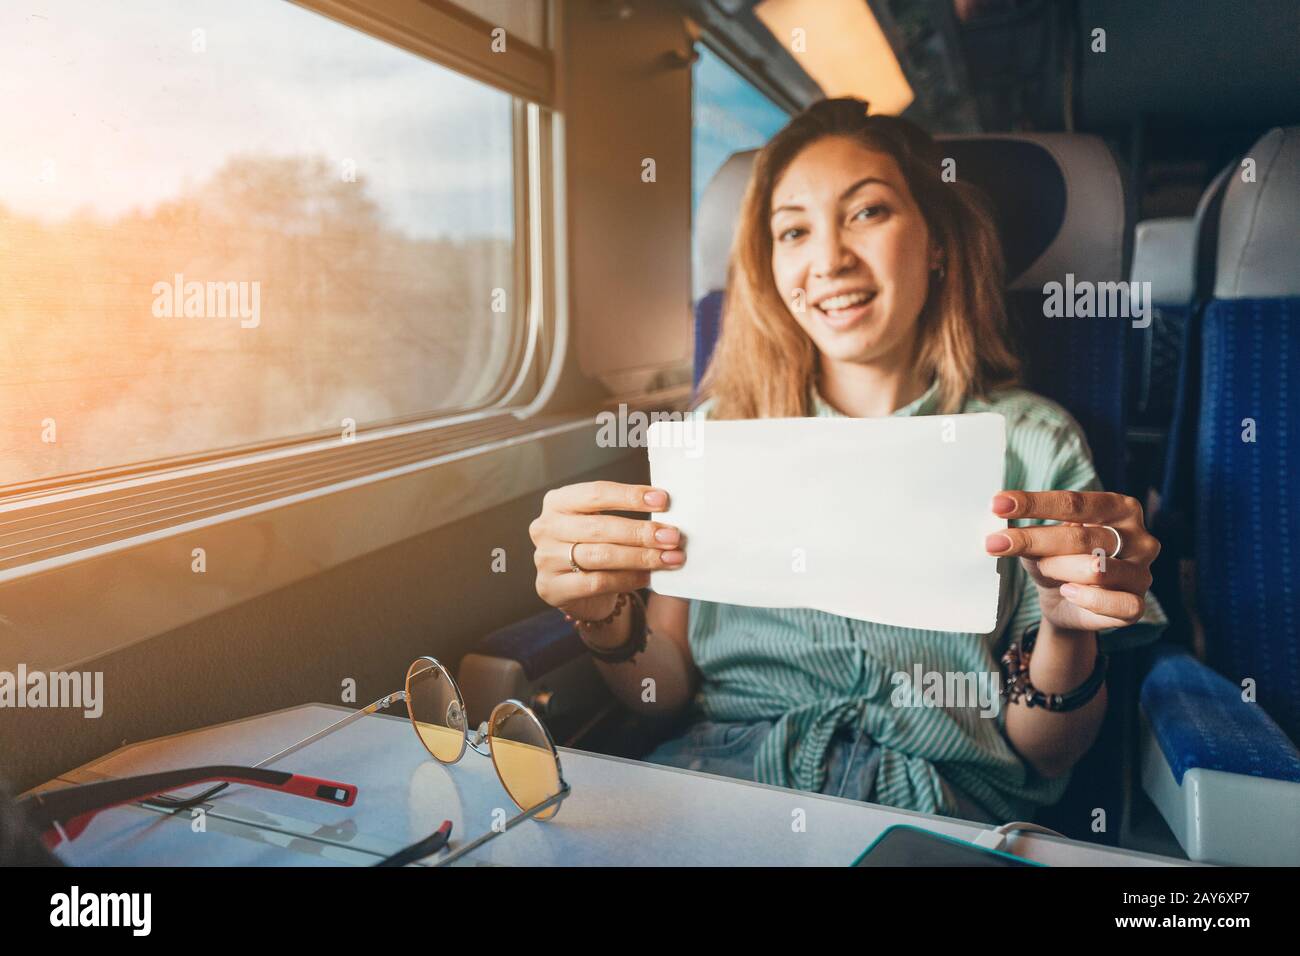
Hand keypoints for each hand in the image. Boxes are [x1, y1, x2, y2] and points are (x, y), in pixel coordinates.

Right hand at [530, 480, 684, 620]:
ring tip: (669, 557)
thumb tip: (665, 517)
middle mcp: (546, 528)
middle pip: (600, 526)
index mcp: (558, 502)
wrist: (576, 590)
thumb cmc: (594, 547)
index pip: (596, 493)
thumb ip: (625, 516)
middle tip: (672, 536)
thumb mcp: (603, 524)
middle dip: (641, 532)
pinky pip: (597, 582)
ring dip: (640, 557)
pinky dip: (627, 579)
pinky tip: (647, 576)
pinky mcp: (551, 587)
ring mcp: (545, 559)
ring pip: (601, 555)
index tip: (663, 500)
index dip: (630, 496)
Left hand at [984, 491, 1158, 631]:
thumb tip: (1001, 531)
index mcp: (1120, 509)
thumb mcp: (1041, 542)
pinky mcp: (1137, 605)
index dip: (1034, 503)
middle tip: (995, 543)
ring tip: (1042, 569)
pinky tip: (1067, 592)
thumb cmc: (1057, 559)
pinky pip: (1117, 604)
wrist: (1066, 601)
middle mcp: (1139, 538)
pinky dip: (1089, 598)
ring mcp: (1142, 572)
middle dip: (1035, 540)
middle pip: (1082, 537)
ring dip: (1058, 568)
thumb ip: (1031, 534)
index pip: (1075, 503)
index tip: (997, 505)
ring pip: (1097, 570)